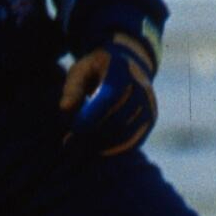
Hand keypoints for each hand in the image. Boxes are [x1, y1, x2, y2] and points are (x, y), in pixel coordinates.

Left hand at [59, 34, 158, 157]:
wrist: (129, 65)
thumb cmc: (98, 70)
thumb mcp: (81, 70)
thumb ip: (73, 88)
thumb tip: (65, 109)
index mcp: (122, 69)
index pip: (109, 97)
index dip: (92, 116)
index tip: (75, 128)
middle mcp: (141, 86)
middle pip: (118, 118)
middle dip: (93, 133)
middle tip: (69, 142)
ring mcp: (148, 104)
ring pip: (125, 133)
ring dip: (100, 144)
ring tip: (78, 145)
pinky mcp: (150, 119)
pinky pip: (133, 140)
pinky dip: (113, 149)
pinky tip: (96, 150)